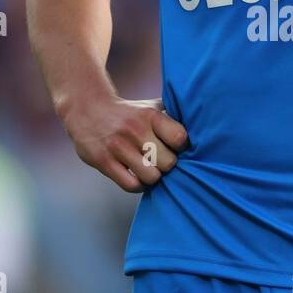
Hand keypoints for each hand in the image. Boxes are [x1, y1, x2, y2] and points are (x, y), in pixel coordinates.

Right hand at [63, 93, 188, 193]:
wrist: (87, 109)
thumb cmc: (129, 113)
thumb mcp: (151, 106)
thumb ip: (174, 116)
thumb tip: (205, 128)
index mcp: (150, 115)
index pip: (180, 137)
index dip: (182, 146)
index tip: (175, 147)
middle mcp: (135, 130)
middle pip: (168, 163)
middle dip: (168, 165)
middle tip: (161, 161)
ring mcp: (118, 147)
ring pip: (151, 177)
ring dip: (153, 177)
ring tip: (150, 169)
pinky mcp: (103, 161)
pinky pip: (131, 185)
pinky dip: (138, 185)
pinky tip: (138, 177)